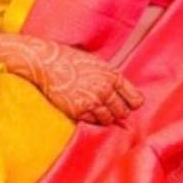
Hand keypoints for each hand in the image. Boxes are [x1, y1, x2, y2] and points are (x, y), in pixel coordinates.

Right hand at [0, 33, 143, 127]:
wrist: (46, 62)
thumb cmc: (70, 60)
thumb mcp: (97, 64)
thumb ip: (110, 80)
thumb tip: (121, 97)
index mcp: (112, 76)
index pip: (135, 100)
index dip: (132, 104)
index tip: (127, 104)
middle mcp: (105, 89)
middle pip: (123, 112)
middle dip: (118, 111)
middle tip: (109, 108)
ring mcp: (92, 102)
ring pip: (108, 120)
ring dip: (104, 117)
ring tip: (94, 107)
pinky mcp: (78, 111)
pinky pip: (92, 122)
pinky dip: (90, 119)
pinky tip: (84, 109)